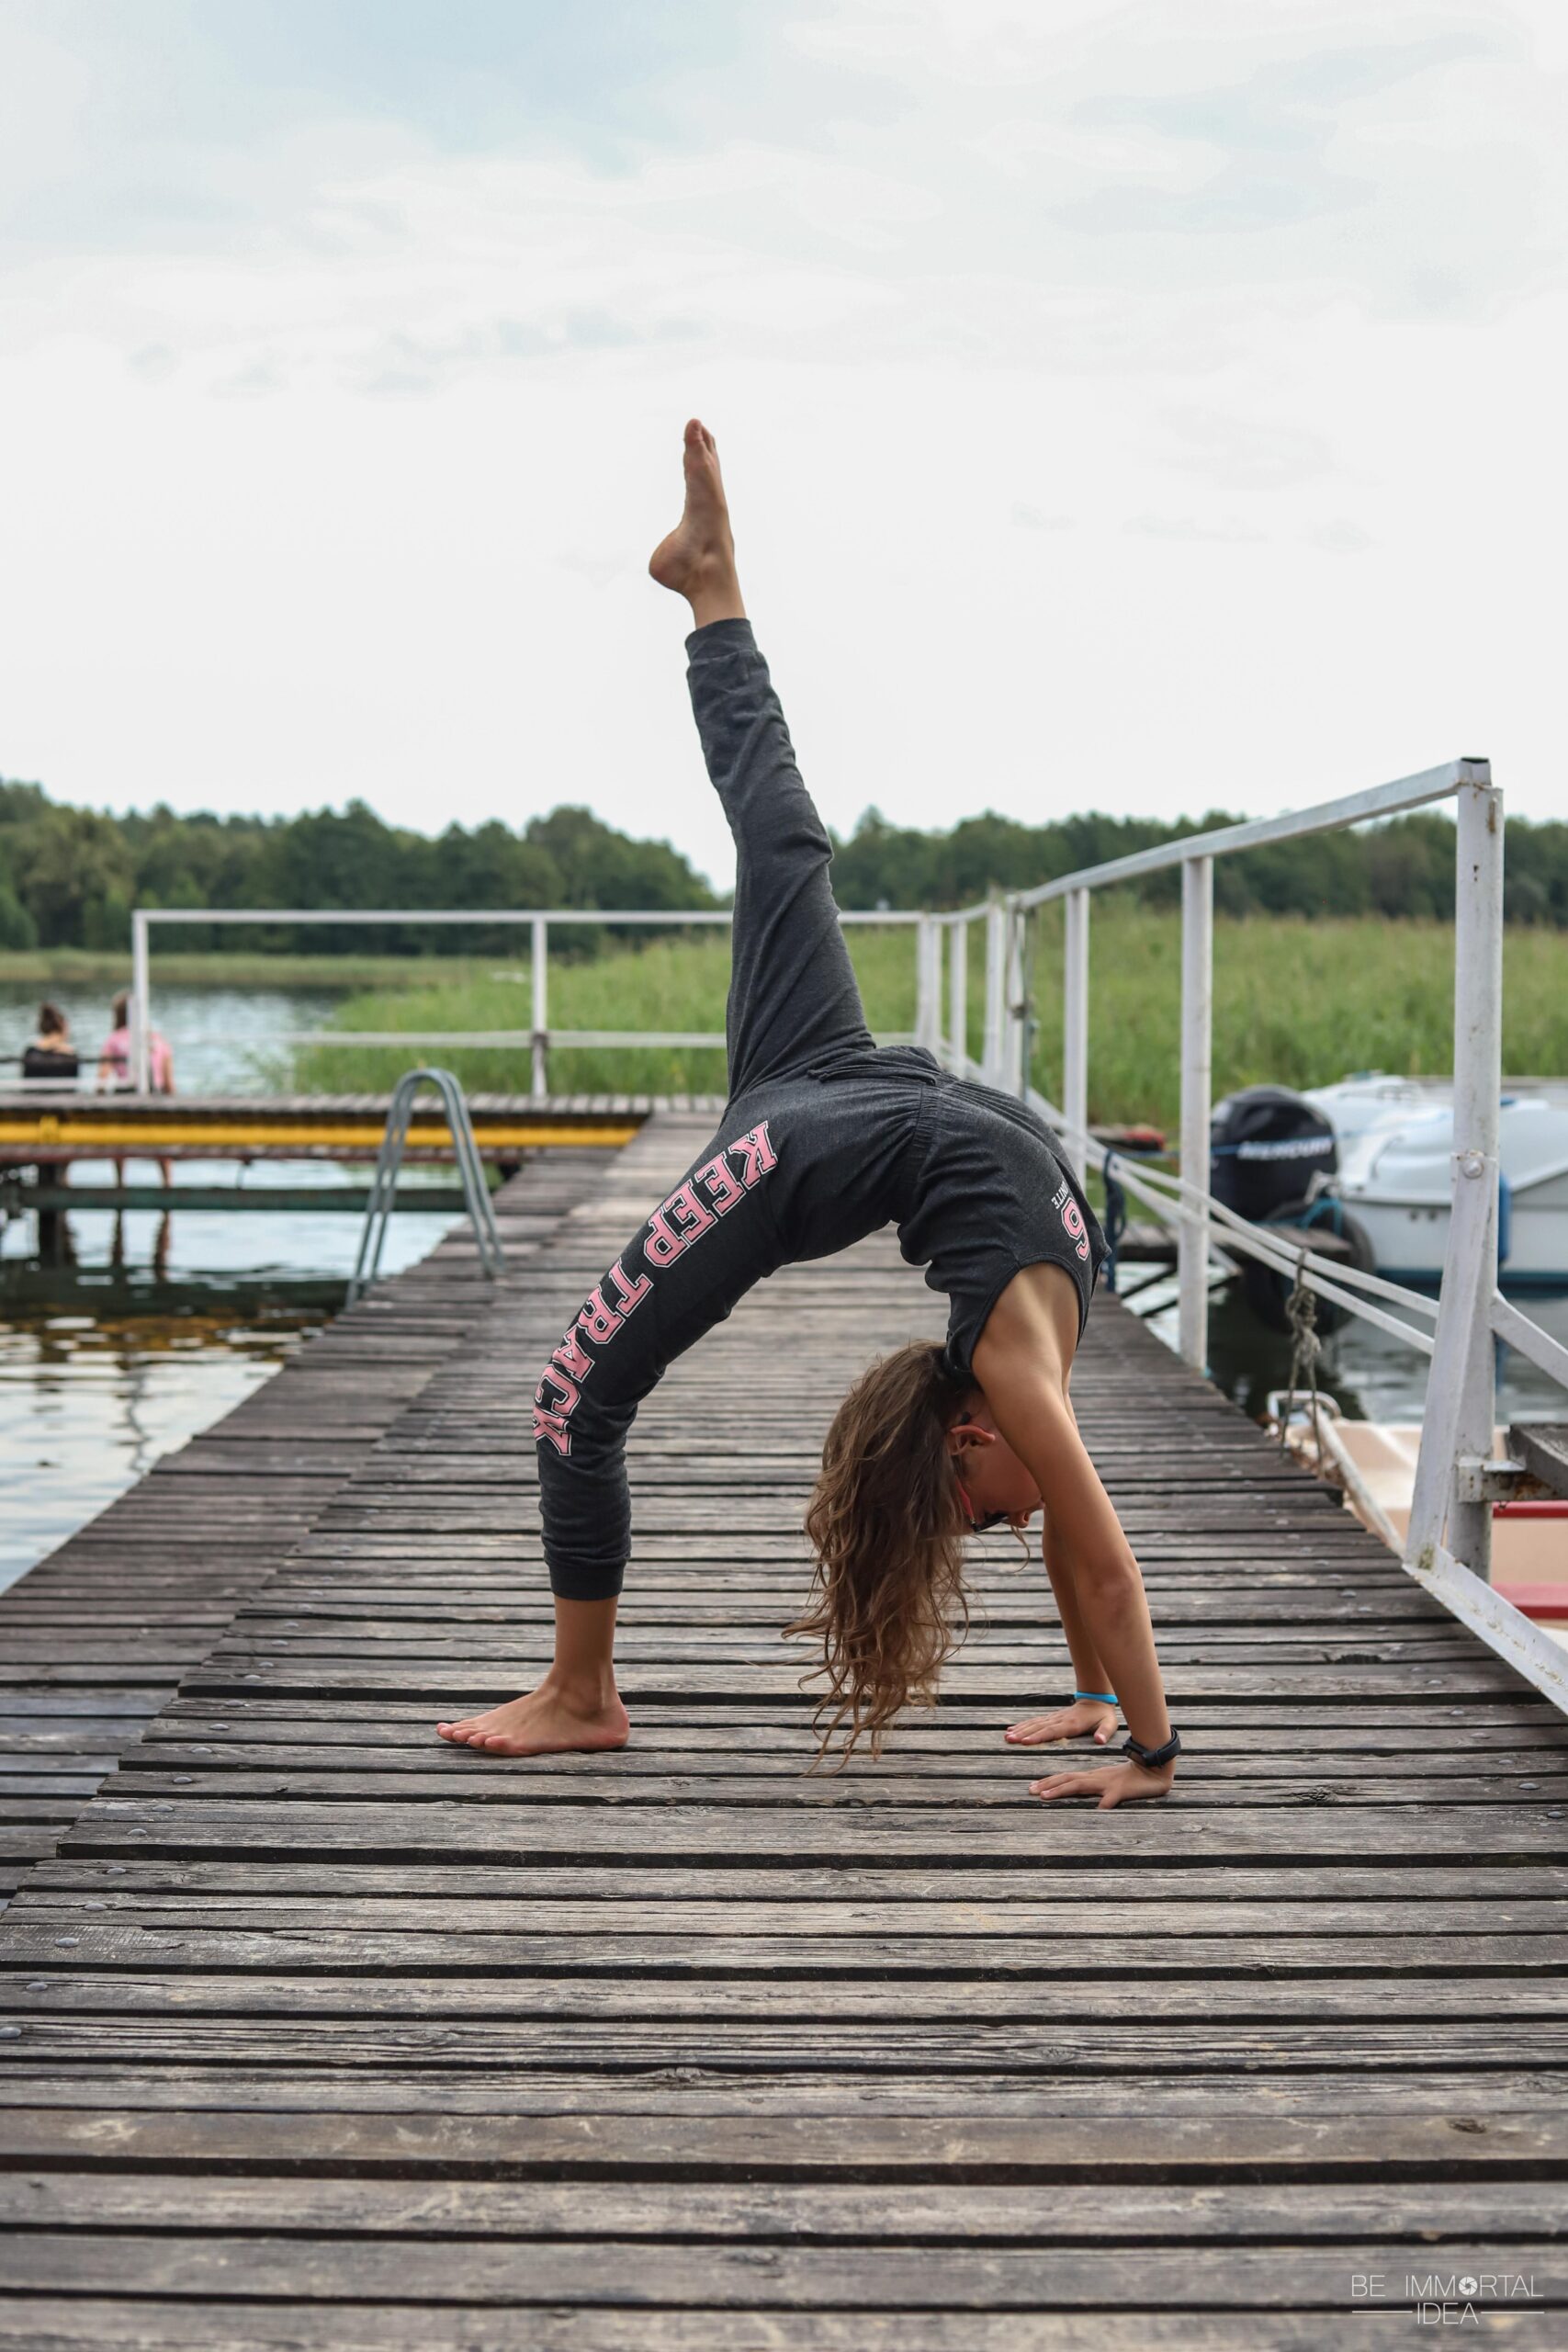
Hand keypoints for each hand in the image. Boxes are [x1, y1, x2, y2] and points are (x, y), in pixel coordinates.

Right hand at [1004, 1700, 1116, 1747]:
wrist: (1096, 1699)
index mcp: (1072, 1724)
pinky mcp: (1052, 1717)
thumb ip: (1104, 1732)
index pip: (1053, 1731)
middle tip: (1009, 1739)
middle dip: (1023, 1733)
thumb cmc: (1103, 1715)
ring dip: (1020, 1729)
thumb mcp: (1109, 1724)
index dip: (1039, 1736)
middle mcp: (1060, 1720)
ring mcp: (1055, 1717)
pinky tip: (1012, 1729)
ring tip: (1007, 1736)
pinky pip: (1035, 1721)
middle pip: (1039, 1727)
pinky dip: (1023, 1725)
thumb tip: (1099, 1740)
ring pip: (1035, 1723)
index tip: (1025, 1741)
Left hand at [1028, 1758, 1175, 1808]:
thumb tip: (1086, 1805)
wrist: (1153, 1770)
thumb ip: (1097, 1792)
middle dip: (1048, 1785)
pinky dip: (1104, 1802)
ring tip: (1046, 1797)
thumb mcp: (1110, 1787)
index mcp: (1093, 1777)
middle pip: (1068, 1780)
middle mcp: (1097, 1778)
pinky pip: (1112, 1798)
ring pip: (1081, 1785)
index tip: (1033, 1788)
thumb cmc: (1131, 1780)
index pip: (1067, 1778)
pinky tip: (1098, 1809)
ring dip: (1062, 1790)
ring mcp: (1108, 1784)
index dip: (1050, 1782)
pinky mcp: (1122, 1791)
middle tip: (1030, 1791)